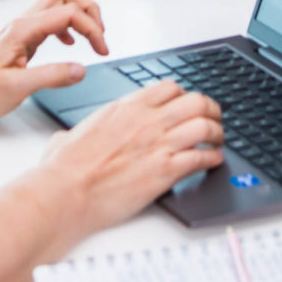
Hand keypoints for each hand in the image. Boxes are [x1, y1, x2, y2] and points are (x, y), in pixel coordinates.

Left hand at [0, 0, 109, 128]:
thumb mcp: (16, 88)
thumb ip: (51, 76)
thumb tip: (80, 68)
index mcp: (22, 30)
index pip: (68, 12)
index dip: (91, 27)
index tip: (101, 49)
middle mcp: (22, 24)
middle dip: (89, 9)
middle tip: (100, 35)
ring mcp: (21, 31)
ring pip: (57, 5)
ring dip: (79, 16)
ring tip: (91, 39)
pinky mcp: (20, 41)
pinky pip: (49, 22)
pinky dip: (67, 27)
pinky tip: (68, 44)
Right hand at [37, 80, 224, 244]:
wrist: (65, 193)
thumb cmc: (63, 169)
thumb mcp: (71, 134)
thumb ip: (82, 132)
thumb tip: (67, 138)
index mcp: (127, 108)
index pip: (170, 88)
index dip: (185, 95)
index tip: (188, 105)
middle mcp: (147, 121)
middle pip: (196, 101)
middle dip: (210, 109)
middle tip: (214, 120)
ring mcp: (158, 145)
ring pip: (205, 126)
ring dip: (217, 133)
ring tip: (218, 141)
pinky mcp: (164, 172)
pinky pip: (202, 157)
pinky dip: (213, 158)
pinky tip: (213, 161)